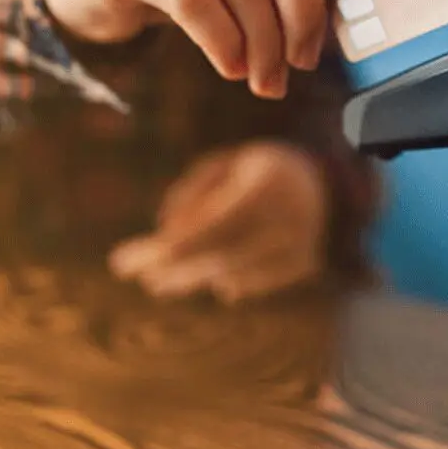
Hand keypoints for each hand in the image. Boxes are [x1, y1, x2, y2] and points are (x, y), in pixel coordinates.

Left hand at [108, 141, 327, 303]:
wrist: (324, 181)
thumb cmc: (259, 169)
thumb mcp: (223, 166)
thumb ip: (191, 195)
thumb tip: (165, 234)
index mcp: (264, 187)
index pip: (203, 230)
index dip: (162, 249)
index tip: (123, 261)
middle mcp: (284, 219)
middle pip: (213, 257)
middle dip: (171, 269)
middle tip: (141, 275)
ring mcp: (298, 246)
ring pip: (229, 274)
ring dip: (191, 278)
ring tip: (160, 281)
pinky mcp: (302, 265)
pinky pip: (251, 282)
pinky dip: (226, 279)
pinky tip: (210, 279)